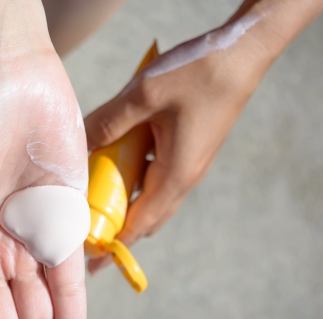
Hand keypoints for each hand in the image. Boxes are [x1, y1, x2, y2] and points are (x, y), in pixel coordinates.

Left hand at [84, 20, 268, 273]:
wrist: (242, 53)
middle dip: (116, 229)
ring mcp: (189, 164)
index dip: (113, 245)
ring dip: (124, 202)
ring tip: (94, 198)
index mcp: (175, 176)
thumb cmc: (199, 73)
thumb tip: (80, 145)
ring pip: (151, 197)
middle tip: (85, 230)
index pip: (138, 226)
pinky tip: (115, 159)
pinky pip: (157, 175)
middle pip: (145, 218)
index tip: (90, 261)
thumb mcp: (144, 95)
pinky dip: (134, 179)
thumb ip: (108, 122)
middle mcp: (184, 178)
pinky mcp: (189, 149)